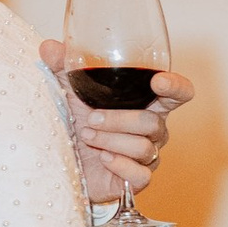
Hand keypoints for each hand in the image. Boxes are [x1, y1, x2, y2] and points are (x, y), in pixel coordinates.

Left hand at [40, 39, 190, 209]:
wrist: (64, 160)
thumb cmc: (76, 121)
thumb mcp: (67, 91)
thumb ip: (62, 67)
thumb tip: (49, 46)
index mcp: (146, 103)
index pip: (178, 94)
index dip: (176, 86)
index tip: (158, 80)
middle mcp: (153, 130)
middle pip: (153, 123)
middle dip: (119, 120)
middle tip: (90, 119)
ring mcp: (147, 156)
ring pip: (144, 147)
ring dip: (111, 141)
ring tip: (86, 136)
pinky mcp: (137, 180)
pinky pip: (141, 175)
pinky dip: (120, 165)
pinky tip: (102, 158)